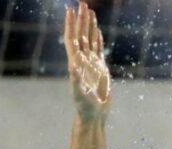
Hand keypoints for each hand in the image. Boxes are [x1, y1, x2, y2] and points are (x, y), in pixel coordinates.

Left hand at [64, 2, 110, 122]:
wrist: (93, 114)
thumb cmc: (84, 106)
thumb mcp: (79, 93)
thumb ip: (76, 79)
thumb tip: (73, 65)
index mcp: (76, 63)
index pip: (72, 39)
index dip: (71, 24)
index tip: (70, 10)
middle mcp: (82, 61)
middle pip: (81, 35)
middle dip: (81, 19)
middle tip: (83, 4)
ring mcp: (91, 64)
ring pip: (89, 40)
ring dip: (89, 26)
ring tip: (90, 12)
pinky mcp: (100, 69)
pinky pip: (98, 50)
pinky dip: (97, 39)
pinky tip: (97, 31)